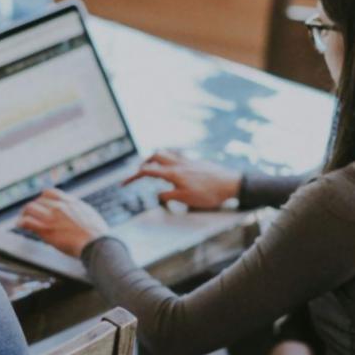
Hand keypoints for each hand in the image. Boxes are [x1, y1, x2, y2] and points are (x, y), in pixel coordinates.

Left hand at [17, 189, 110, 257]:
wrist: (97, 243)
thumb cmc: (98, 234)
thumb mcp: (89, 215)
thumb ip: (79, 211)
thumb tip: (77, 214)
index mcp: (70, 202)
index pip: (50, 192)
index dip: (43, 198)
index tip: (41, 204)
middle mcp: (59, 207)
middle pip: (38, 200)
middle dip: (33, 206)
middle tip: (30, 214)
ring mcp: (52, 217)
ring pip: (30, 208)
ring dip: (24, 213)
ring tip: (22, 219)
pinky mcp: (46, 230)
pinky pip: (27, 222)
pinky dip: (21, 222)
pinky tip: (20, 225)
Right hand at [124, 150, 239, 209]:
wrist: (231, 183)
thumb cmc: (209, 194)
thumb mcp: (185, 200)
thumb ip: (168, 196)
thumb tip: (158, 194)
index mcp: (173, 173)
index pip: (147, 171)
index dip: (133, 177)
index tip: (123, 183)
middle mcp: (178, 163)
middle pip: (155, 156)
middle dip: (144, 163)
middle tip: (140, 173)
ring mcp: (188, 161)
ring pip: (167, 154)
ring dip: (157, 159)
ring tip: (155, 170)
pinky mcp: (196, 162)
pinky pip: (178, 157)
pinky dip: (170, 161)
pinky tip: (175, 171)